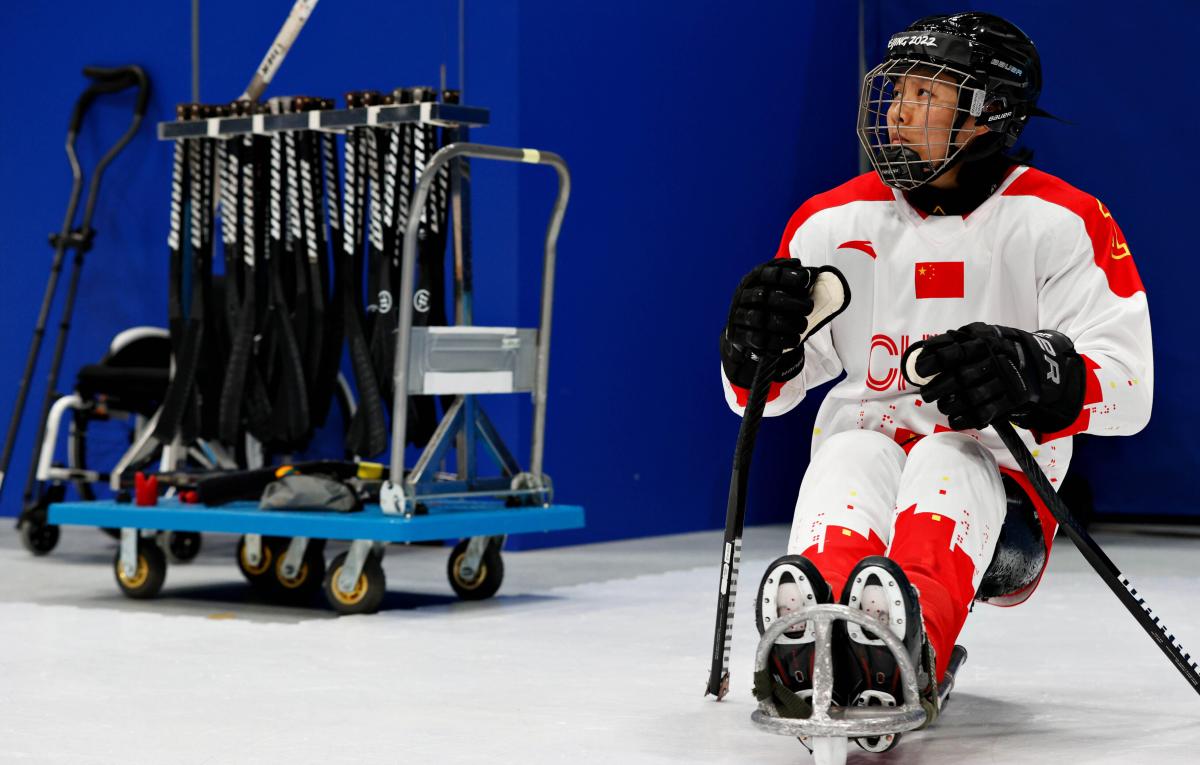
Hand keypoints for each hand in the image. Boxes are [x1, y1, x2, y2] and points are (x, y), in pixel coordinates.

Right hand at [721, 259, 845, 388]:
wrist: (743, 329)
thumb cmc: (768, 305)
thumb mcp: (777, 288)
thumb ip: (792, 280)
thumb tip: (813, 273)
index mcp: (752, 279)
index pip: (767, 273)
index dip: (787, 275)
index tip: (807, 280)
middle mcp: (742, 295)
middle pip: (763, 296)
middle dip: (790, 302)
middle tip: (809, 307)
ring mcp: (738, 315)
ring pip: (760, 318)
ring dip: (786, 323)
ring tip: (804, 326)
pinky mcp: (738, 335)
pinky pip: (758, 340)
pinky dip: (778, 341)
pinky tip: (795, 340)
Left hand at [901, 322, 1085, 431]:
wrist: (1035, 362)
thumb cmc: (994, 348)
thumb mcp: (978, 334)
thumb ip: (952, 341)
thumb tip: (924, 350)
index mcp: (982, 342)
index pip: (954, 352)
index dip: (934, 362)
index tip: (920, 370)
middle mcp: (993, 361)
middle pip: (961, 378)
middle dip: (938, 388)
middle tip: (926, 394)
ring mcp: (1004, 381)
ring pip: (972, 397)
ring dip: (950, 404)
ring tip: (941, 405)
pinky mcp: (1011, 399)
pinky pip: (986, 413)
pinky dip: (966, 419)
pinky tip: (953, 419)